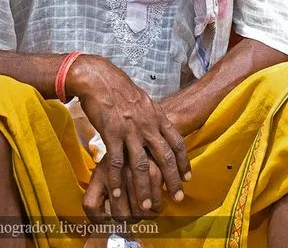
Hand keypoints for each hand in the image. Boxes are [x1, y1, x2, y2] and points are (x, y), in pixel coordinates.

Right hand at [67, 56, 190, 212]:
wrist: (100, 79)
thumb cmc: (120, 89)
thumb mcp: (144, 101)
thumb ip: (153, 117)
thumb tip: (161, 128)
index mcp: (157, 116)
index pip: (177, 142)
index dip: (184, 162)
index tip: (187, 178)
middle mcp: (147, 124)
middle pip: (164, 156)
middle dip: (172, 180)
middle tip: (176, 198)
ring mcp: (130, 130)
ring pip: (141, 165)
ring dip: (144, 188)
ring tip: (147, 207)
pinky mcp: (111, 134)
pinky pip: (116, 162)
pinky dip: (117, 180)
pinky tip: (117, 194)